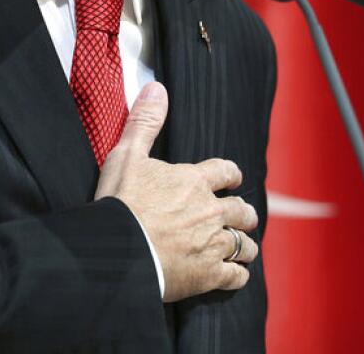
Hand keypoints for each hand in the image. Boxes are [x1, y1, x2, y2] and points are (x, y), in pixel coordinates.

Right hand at [95, 81, 259, 301]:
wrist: (118, 249)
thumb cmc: (121, 202)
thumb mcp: (127, 155)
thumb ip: (145, 122)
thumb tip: (156, 88)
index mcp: (194, 181)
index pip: (225, 172)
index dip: (231, 175)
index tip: (234, 179)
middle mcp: (211, 211)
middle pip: (241, 210)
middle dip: (244, 213)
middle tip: (244, 216)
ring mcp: (213, 243)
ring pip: (244, 244)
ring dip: (245, 245)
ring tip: (244, 248)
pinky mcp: (209, 274)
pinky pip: (235, 275)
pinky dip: (238, 275)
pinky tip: (236, 275)